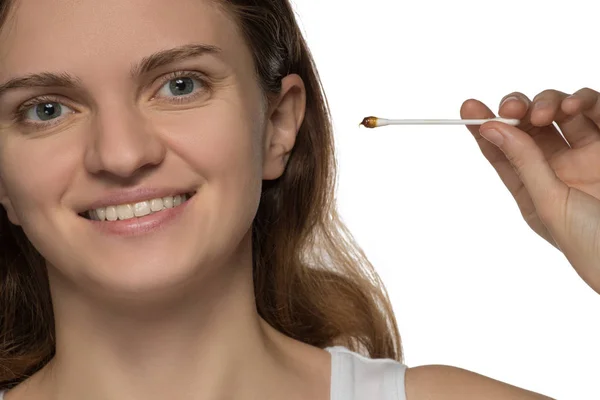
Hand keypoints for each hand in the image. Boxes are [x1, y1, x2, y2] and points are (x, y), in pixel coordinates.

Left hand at [460, 88, 599, 294]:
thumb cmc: (592, 246)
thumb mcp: (549, 204)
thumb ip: (524, 162)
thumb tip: (491, 128)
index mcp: (534, 189)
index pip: (502, 152)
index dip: (484, 127)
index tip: (468, 105)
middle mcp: (559, 169)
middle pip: (529, 126)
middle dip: (516, 110)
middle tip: (511, 108)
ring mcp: (589, 155)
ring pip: (561, 112)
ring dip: (547, 102)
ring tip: (545, 113)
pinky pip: (598, 112)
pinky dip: (584, 100)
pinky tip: (574, 105)